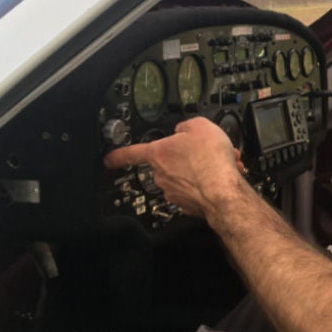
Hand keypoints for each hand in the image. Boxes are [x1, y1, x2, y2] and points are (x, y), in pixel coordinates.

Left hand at [103, 116, 241, 217]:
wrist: (223, 191)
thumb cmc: (210, 159)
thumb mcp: (201, 126)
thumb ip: (187, 126)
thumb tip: (184, 132)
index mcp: (159, 153)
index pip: (132, 153)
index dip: (119, 155)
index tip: (108, 160)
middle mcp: (162, 175)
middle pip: (170, 162)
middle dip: (189, 156)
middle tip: (207, 151)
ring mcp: (174, 192)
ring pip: (187, 176)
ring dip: (204, 169)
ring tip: (223, 163)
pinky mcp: (188, 205)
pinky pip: (197, 190)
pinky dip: (209, 183)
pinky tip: (223, 176)